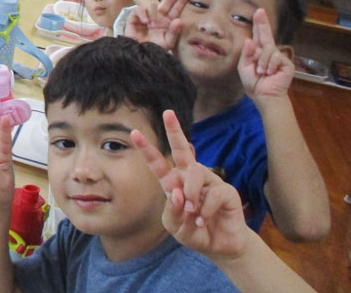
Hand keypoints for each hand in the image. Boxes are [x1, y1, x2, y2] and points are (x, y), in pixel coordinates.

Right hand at [124, 0, 188, 49]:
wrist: (138, 52)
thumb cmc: (154, 48)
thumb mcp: (167, 42)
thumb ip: (174, 32)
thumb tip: (179, 20)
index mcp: (167, 22)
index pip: (176, 10)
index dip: (181, 1)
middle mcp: (158, 17)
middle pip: (167, 2)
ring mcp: (147, 15)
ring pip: (152, 4)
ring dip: (153, 12)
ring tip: (152, 24)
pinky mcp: (135, 17)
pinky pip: (140, 9)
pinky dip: (143, 14)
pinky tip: (145, 22)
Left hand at [133, 110, 248, 258]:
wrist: (220, 246)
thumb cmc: (194, 231)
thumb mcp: (174, 226)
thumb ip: (171, 211)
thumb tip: (177, 193)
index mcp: (173, 183)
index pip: (158, 163)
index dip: (147, 149)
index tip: (134, 133)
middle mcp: (190, 177)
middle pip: (182, 149)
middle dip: (174, 130)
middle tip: (168, 113)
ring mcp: (209, 181)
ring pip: (196, 172)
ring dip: (191, 193)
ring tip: (192, 210)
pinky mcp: (227, 191)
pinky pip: (213, 193)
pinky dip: (205, 209)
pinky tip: (204, 219)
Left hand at [238, 9, 293, 100]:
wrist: (264, 95)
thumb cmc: (254, 82)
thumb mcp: (244, 67)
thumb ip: (246, 54)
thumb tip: (249, 40)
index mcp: (258, 52)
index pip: (258, 36)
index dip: (259, 24)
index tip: (259, 12)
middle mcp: (269, 52)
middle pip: (266, 35)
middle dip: (262, 23)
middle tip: (260, 11)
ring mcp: (279, 57)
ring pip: (269, 49)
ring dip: (262, 62)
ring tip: (262, 72)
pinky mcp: (287, 63)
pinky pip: (276, 57)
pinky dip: (270, 65)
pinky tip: (270, 73)